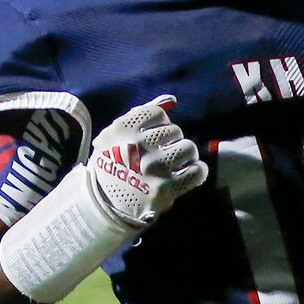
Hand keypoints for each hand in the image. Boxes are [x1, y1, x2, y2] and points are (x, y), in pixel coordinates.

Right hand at [85, 96, 207, 229]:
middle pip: (176, 130)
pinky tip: (189, 174)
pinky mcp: (165, 188)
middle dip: (173, 141)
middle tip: (165, 153)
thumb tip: (172, 100)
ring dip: (187, 155)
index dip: (160, 124)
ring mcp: (152, 168)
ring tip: (177, 163)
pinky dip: (198, 171)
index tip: (154, 137)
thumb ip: (141, 113)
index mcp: (122, 129)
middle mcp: (137, 146)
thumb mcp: (116, 136)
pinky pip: (197, 171)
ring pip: (189, 147)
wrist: (105, 204)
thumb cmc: (114, 164)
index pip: (158, 113)